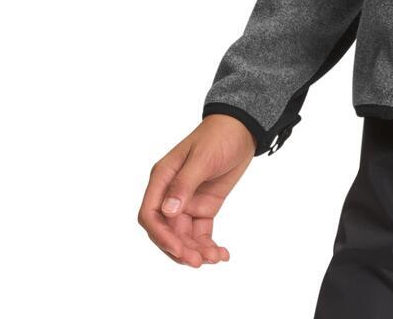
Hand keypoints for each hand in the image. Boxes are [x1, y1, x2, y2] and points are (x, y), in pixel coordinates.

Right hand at [138, 114, 254, 266]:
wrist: (242, 129)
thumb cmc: (218, 136)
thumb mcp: (202, 158)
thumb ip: (184, 184)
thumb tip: (167, 211)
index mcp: (163, 178)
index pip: (150, 214)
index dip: (160, 235)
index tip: (178, 249)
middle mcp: (170, 194)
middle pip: (167, 231)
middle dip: (180, 249)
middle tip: (198, 261)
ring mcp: (187, 202)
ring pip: (184, 236)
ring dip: (195, 251)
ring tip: (214, 258)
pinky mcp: (203, 207)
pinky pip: (200, 233)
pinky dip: (208, 245)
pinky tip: (221, 254)